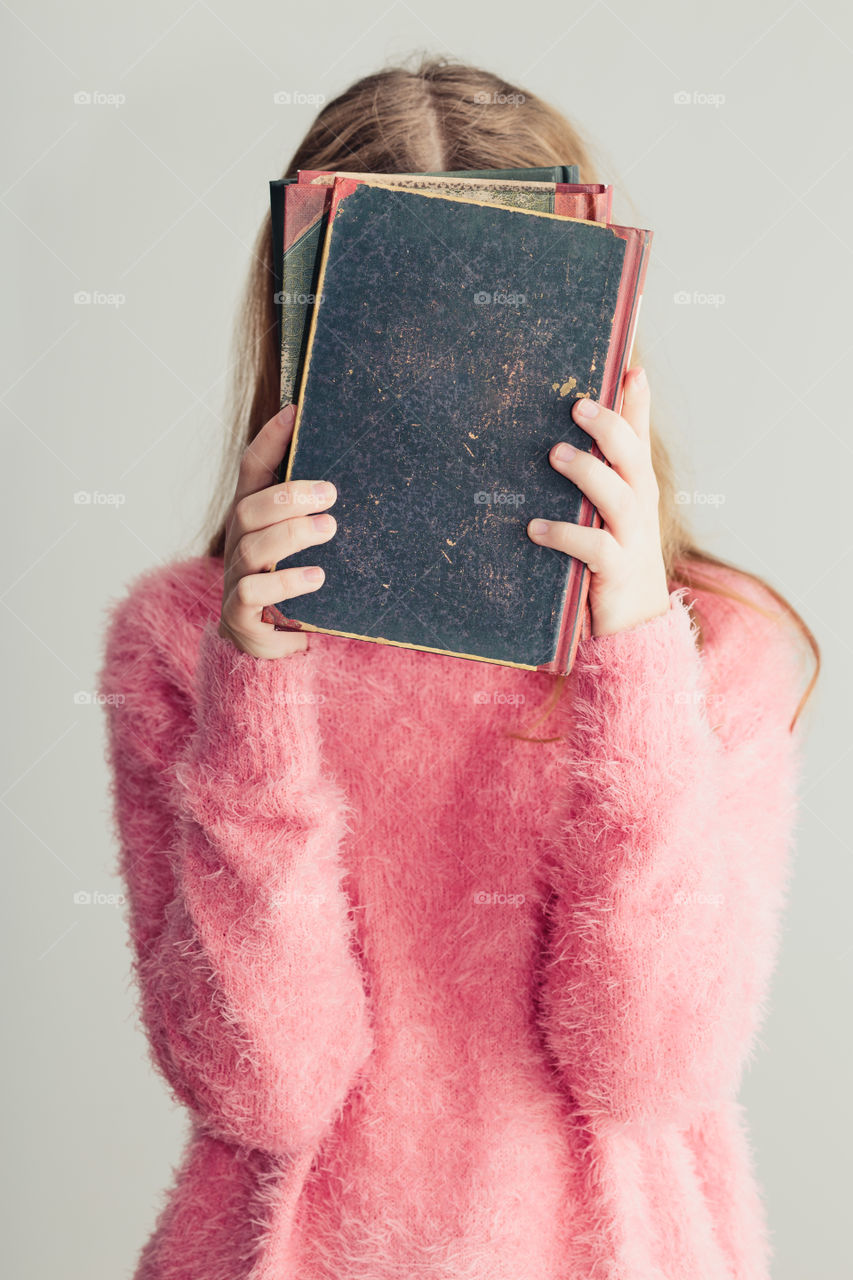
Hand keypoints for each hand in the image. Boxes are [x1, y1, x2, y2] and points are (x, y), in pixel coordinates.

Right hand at [218, 403, 337, 658]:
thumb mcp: (304, 545)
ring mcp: (236, 577)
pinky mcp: (241, 613)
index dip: (270, 439)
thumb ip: (317, 513)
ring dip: (293, 534)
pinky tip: (318, 577)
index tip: (295, 411)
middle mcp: (239, 543)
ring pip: (252, 547)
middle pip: (249, 508)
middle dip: (290, 496)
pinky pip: (253, 592)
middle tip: (330, 494)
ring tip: (329, 529)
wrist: (271, 648)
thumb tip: (358, 476)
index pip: (252, 469)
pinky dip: (287, 583)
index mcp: (253, 518)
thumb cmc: (295, 586)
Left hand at [526, 367, 670, 637]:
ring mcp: (633, 539)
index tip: (631, 369)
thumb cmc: (612, 562)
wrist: (635, 626)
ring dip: (587, 472)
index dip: (638, 404)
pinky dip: (564, 535)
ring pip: (618, 497)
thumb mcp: (604, 517)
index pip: (640, 438)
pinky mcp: (619, 570)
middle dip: (609, 427)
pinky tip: (535, 528)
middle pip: (633, 457)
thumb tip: (550, 442)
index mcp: (636, 489)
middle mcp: (640, 508)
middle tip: (578, 404)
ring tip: (555, 453)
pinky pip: (594, 548)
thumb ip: (590, 481)